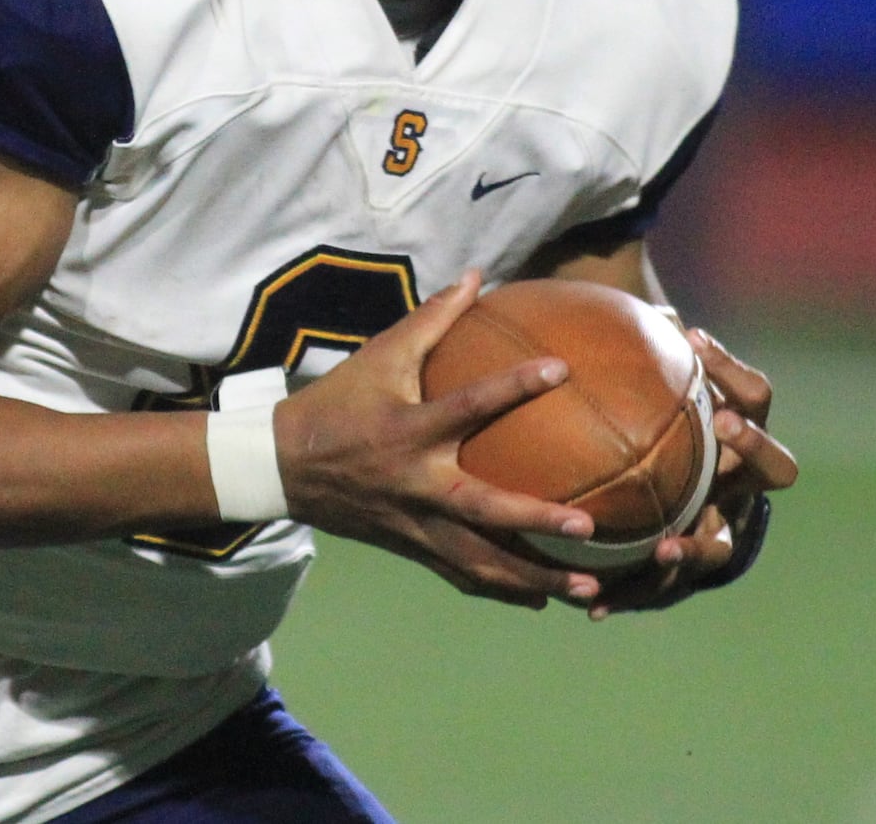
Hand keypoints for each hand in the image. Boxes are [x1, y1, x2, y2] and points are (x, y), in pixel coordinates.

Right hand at [273, 269, 603, 609]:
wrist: (285, 466)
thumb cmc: (339, 403)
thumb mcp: (380, 355)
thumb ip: (432, 319)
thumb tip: (477, 276)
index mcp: (408, 431)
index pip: (468, 404)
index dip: (514, 384)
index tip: (561, 369)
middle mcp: (416, 483)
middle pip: (481, 509)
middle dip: (535, 520)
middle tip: (587, 526)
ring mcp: (415, 524)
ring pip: (480, 560)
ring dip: (533, 577)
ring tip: (589, 587)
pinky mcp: (412, 547)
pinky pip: (464, 575)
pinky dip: (504, 589)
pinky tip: (545, 598)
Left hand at [585, 325, 798, 617]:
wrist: (654, 489)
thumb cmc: (644, 419)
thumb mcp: (642, 386)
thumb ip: (638, 352)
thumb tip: (630, 310)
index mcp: (734, 430)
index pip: (755, 395)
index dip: (734, 371)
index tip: (696, 339)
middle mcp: (740, 480)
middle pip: (775, 468)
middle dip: (755, 447)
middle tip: (726, 425)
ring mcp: (719, 524)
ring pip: (723, 543)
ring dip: (697, 545)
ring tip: (664, 548)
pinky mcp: (684, 568)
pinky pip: (663, 585)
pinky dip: (632, 593)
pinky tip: (593, 605)